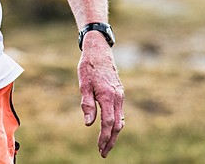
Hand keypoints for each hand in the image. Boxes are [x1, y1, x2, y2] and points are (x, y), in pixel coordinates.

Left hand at [78, 33, 124, 157]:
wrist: (99, 50)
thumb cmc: (89, 66)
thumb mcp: (83, 84)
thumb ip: (86, 104)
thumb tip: (89, 123)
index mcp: (108, 96)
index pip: (108, 123)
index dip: (104, 137)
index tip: (99, 147)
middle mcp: (117, 97)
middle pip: (117, 125)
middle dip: (111, 140)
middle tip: (103, 153)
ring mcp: (120, 95)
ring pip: (120, 120)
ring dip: (114, 134)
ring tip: (106, 145)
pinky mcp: (119, 93)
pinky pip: (120, 112)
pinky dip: (116, 123)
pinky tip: (111, 129)